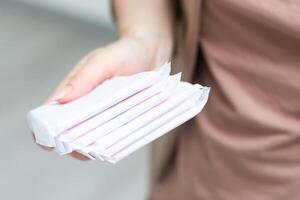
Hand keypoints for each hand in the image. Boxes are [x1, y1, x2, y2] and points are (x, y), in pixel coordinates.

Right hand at [36, 33, 172, 159]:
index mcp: (75, 90)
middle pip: (72, 132)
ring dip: (96, 146)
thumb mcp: (104, 61)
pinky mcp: (121, 119)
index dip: (47, 130)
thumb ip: (84, 78)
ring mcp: (105, 114)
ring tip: (104, 148)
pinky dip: (114, 142)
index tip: (51, 144)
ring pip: (93, 138)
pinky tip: (119, 144)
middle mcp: (87, 105)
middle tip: (86, 148)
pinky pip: (114, 135)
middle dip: (75, 144)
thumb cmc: (125, 52)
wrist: (152, 51)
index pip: (52, 114)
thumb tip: (59, 99)